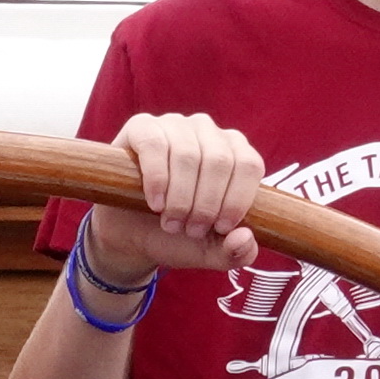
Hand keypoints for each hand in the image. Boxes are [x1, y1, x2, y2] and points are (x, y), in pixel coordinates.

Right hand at [74, 113, 265, 284]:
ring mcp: (175, 125)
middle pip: (219, 161)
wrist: (130, 234)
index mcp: (234, 151)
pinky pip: (155, 145)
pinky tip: (155, 203)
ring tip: (170, 222)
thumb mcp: (209, 250)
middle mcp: (208, 131)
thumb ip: (236, 253)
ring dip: (180, 198)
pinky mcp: (142, 127)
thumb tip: (245, 238)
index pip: (249, 165)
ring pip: (188, 155)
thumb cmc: (176, 234)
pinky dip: (157, 179)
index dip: (237, 200)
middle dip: (205, 204)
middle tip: (190, 229)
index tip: (220, 228)